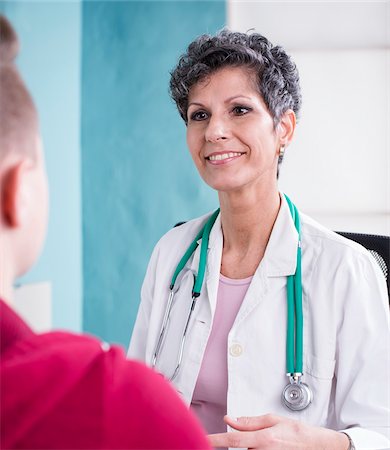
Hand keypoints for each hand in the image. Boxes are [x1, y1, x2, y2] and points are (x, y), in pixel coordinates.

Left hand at [208, 414, 349, 448]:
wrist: (319, 447)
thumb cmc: (299, 432)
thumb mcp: (273, 420)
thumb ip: (249, 422)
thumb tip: (230, 420)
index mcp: (263, 439)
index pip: (232, 440)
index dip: (215, 440)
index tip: (202, 440)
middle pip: (242, 446)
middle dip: (249, 439)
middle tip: (267, 436)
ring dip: (256, 446)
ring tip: (275, 441)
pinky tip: (275, 447)